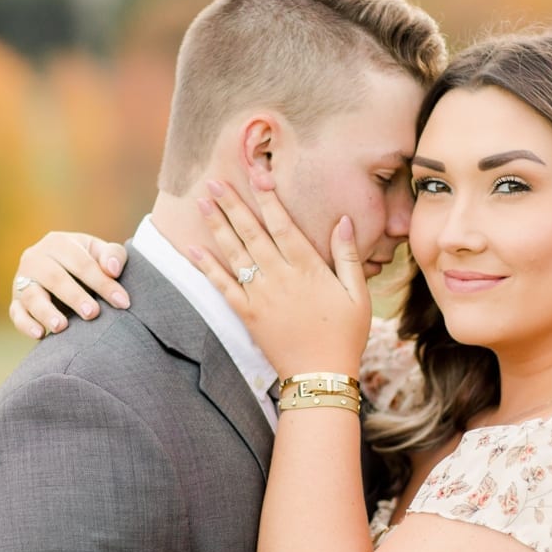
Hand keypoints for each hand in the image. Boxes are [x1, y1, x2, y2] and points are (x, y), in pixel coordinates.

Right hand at [9, 232, 128, 339]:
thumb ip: (113, 255)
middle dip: (74, 296)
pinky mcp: (16, 302)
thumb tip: (112, 269)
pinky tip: (40, 334)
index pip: (81, 263)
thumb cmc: (87, 263)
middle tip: (93, 314)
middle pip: (54, 277)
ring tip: (61, 326)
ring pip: (31, 295)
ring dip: (46, 311)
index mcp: (58, 243)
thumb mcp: (100, 254)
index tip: (122, 302)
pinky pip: (16, 314)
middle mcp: (35, 258)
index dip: (102, 282)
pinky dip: (26, 325)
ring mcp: (22, 280)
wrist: (63, 271)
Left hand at [190, 179, 370, 377]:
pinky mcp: (247, 314)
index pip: (284, 224)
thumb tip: (343, 220)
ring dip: (217, 225)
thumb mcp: (358, 294)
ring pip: (234, 253)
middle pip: (252, 232)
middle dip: (232, 203)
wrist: (319, 377)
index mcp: (308, 268)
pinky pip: (222, 286)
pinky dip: (207, 266)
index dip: (269, 198)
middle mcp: (279, 277)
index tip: (257, 174)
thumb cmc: (345, 335)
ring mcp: (260, 296)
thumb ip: (348, 256)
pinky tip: (193, 248)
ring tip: (202, 201)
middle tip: (214, 180)